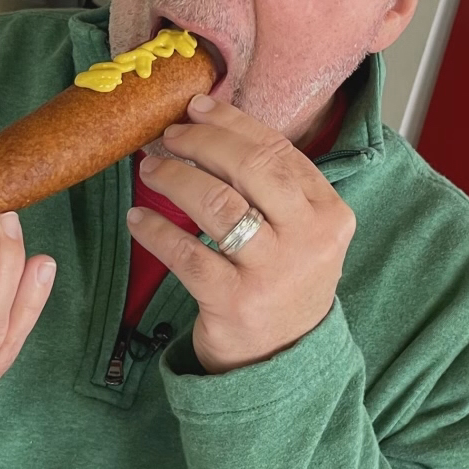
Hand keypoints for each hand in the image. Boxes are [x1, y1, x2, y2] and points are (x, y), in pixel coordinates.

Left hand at [127, 95, 353, 373]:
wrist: (281, 361)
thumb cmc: (282, 281)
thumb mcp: (300, 232)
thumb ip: (272, 185)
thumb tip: (209, 123)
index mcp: (329, 213)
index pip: (277, 151)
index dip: (232, 123)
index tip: (196, 108)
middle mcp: (308, 240)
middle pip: (249, 168)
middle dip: (201, 143)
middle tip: (167, 137)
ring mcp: (272, 272)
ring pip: (216, 203)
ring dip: (174, 178)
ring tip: (149, 170)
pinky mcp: (234, 302)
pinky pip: (185, 253)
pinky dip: (155, 229)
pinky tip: (138, 218)